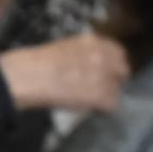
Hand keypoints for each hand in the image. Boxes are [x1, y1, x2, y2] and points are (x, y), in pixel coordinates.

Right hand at [0, 33, 129, 113]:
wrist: (30, 76)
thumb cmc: (37, 63)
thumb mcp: (65, 48)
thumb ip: (83, 53)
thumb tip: (88, 65)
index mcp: (94, 42)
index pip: (118, 52)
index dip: (112, 65)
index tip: (104, 73)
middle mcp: (104, 56)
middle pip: (123, 71)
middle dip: (114, 80)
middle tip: (100, 89)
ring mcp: (104, 76)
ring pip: (117, 89)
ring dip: (106, 96)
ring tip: (89, 100)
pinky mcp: (100, 95)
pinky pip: (111, 105)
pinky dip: (102, 109)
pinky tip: (89, 109)